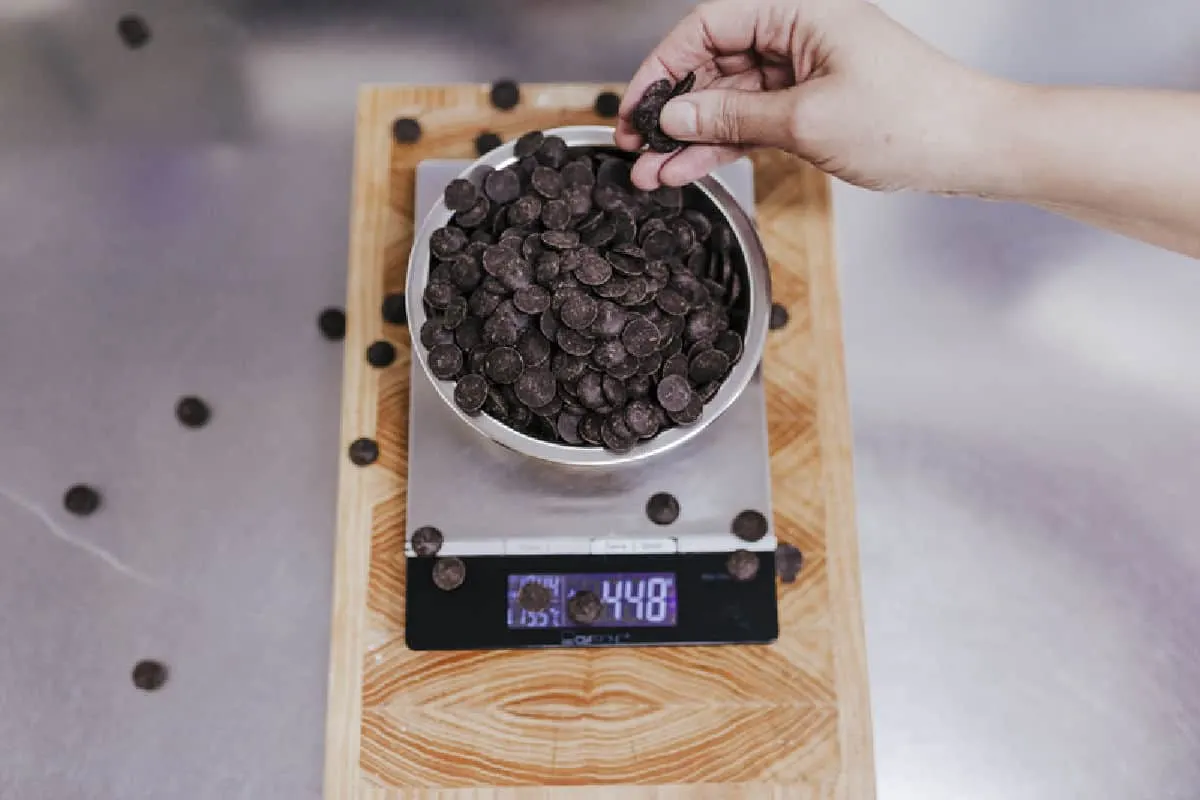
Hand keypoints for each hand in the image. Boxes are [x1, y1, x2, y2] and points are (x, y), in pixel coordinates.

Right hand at [615, 0, 1009, 193]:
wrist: (972, 148)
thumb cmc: (911, 119)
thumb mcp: (805, 120)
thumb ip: (733, 115)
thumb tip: (677, 114)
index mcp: (800, 9)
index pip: (708, 24)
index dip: (664, 65)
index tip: (637, 106)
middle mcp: (799, 33)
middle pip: (714, 62)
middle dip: (673, 108)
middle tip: (636, 146)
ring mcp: (806, 71)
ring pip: (730, 98)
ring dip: (692, 136)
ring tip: (652, 171)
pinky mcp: (813, 105)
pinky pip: (753, 121)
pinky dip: (723, 145)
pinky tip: (688, 169)